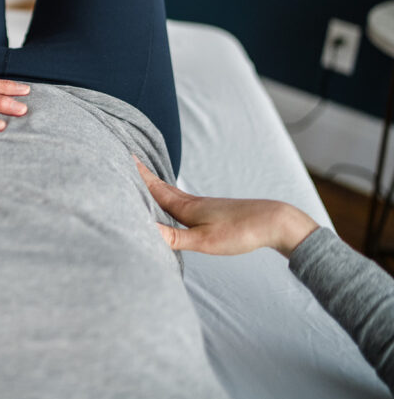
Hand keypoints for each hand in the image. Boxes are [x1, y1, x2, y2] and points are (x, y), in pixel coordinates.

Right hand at [135, 157, 318, 257]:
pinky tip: (176, 204)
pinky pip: (184, 201)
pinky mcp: (214, 212)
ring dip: (157, 186)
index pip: (156, 190)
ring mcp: (204, 206)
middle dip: (144, 177)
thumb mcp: (205, 241)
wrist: (274, 222)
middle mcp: (192, 203)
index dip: (140, 176)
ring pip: (174, 194)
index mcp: (186, 208)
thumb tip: (145, 232)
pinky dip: (172, 197)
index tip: (125, 157)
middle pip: (162, 188)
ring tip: (146, 181)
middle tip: (130, 163)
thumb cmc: (240, 231)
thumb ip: (175, 238)